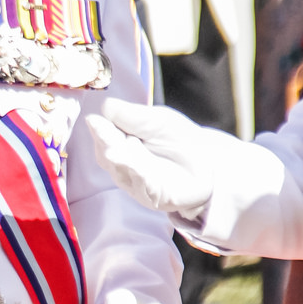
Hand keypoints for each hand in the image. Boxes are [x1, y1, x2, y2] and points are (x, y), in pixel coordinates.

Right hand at [86, 98, 213, 220]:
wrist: (207, 162)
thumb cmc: (178, 138)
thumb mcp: (156, 120)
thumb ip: (131, 115)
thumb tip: (105, 106)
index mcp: (118, 142)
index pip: (103, 135)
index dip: (100, 129)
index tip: (95, 121)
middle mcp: (121, 164)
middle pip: (108, 154)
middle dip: (106, 143)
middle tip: (102, 131)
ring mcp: (134, 182)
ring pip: (123, 170)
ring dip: (120, 161)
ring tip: (115, 151)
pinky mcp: (152, 196)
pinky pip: (144, 186)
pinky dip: (139, 177)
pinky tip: (136, 168)